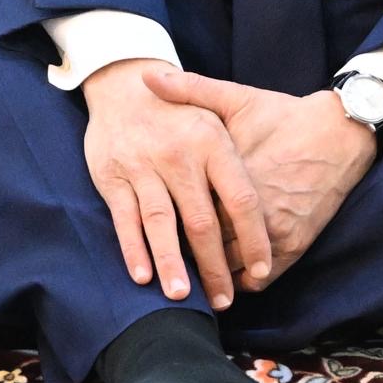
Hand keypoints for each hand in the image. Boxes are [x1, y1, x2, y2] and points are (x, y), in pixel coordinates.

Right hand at [80, 59, 266, 309]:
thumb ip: (239, 160)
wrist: (122, 83)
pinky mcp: (114, 177)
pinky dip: (134, 249)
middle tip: (223, 299)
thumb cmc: (178, 111)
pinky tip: (143, 276)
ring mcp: (145, 167)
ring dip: (173, 264)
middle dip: (214, 266)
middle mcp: (180, 156)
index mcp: (213, 143)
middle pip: (202, 221)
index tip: (262, 270)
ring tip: (184, 296)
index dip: (253, 239)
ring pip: (162, 224)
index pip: (241, 200)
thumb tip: (267, 213)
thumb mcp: (216, 114)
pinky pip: (126, 219)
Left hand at [149, 68, 373, 283]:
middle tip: (161, 256)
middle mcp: (253, 208)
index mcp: (231, 173)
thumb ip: (190, 89)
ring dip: (210, 270)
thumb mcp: (237, 99)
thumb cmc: (283, 115)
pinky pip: (260, 278)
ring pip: (228, 267)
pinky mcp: (296, 244)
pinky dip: (240, 280)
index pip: (184, 210)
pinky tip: (224, 275)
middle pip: (203, 245)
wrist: (341, 133)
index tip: (146, 222)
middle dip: (181, 252)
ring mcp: (276, 229)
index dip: (163, 221)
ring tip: (189, 271)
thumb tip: (146, 74)